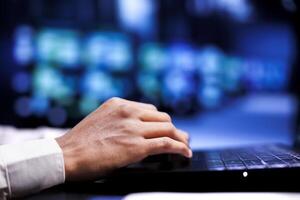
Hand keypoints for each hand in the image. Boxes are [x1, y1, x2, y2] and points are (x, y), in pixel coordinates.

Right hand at [55, 97, 191, 180]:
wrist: (66, 155)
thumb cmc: (79, 143)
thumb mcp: (101, 121)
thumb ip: (119, 120)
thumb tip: (135, 129)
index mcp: (119, 104)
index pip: (150, 109)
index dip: (160, 121)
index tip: (165, 128)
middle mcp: (128, 112)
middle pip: (162, 117)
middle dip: (172, 128)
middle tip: (180, 137)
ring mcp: (133, 128)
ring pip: (168, 128)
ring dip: (180, 137)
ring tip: (185, 145)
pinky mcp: (137, 146)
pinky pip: (166, 143)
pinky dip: (179, 147)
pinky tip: (185, 153)